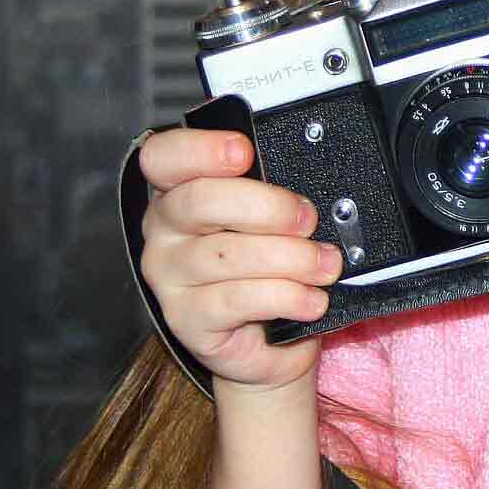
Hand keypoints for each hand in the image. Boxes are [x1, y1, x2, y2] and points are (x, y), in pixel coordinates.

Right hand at [137, 128, 341, 392]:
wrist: (269, 339)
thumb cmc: (268, 265)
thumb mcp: (272, 221)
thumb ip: (274, 195)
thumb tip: (310, 190)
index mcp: (180, 189)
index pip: (164, 156)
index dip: (199, 149)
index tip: (244, 152)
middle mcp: (164, 229)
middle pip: (199, 201)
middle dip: (267, 206)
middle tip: (308, 220)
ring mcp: (170, 276)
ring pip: (226, 254)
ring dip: (289, 258)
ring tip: (325, 266)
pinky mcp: (187, 318)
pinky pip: (237, 299)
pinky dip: (285, 297)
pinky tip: (311, 300)